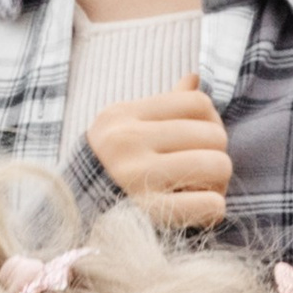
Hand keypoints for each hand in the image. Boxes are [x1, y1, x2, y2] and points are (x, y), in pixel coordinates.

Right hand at [82, 73, 231, 232]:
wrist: (74, 211)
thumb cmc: (110, 165)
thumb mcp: (126, 127)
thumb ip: (164, 105)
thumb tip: (195, 78)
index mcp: (125, 115)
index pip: (197, 102)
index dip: (211, 121)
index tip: (201, 140)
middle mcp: (129, 142)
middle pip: (213, 135)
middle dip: (217, 153)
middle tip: (205, 170)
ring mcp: (137, 177)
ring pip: (216, 166)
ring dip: (219, 181)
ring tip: (202, 188)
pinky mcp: (149, 214)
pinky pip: (210, 205)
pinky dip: (214, 208)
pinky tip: (199, 209)